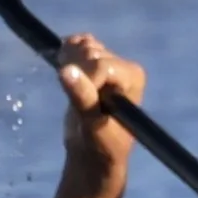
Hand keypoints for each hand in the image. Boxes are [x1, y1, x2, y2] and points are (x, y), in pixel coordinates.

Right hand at [54, 34, 144, 191]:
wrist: (93, 153)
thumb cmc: (100, 145)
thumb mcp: (91, 124)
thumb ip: (82, 97)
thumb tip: (65, 71)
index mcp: (132, 76)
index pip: (100, 64)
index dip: (84, 79)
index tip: (80, 102)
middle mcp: (124, 66)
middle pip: (89, 52)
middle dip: (77, 71)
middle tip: (76, 99)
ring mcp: (109, 62)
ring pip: (82, 46)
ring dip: (70, 62)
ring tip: (72, 90)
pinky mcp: (94, 62)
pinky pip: (77, 43)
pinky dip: (67, 51)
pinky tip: (66, 70)